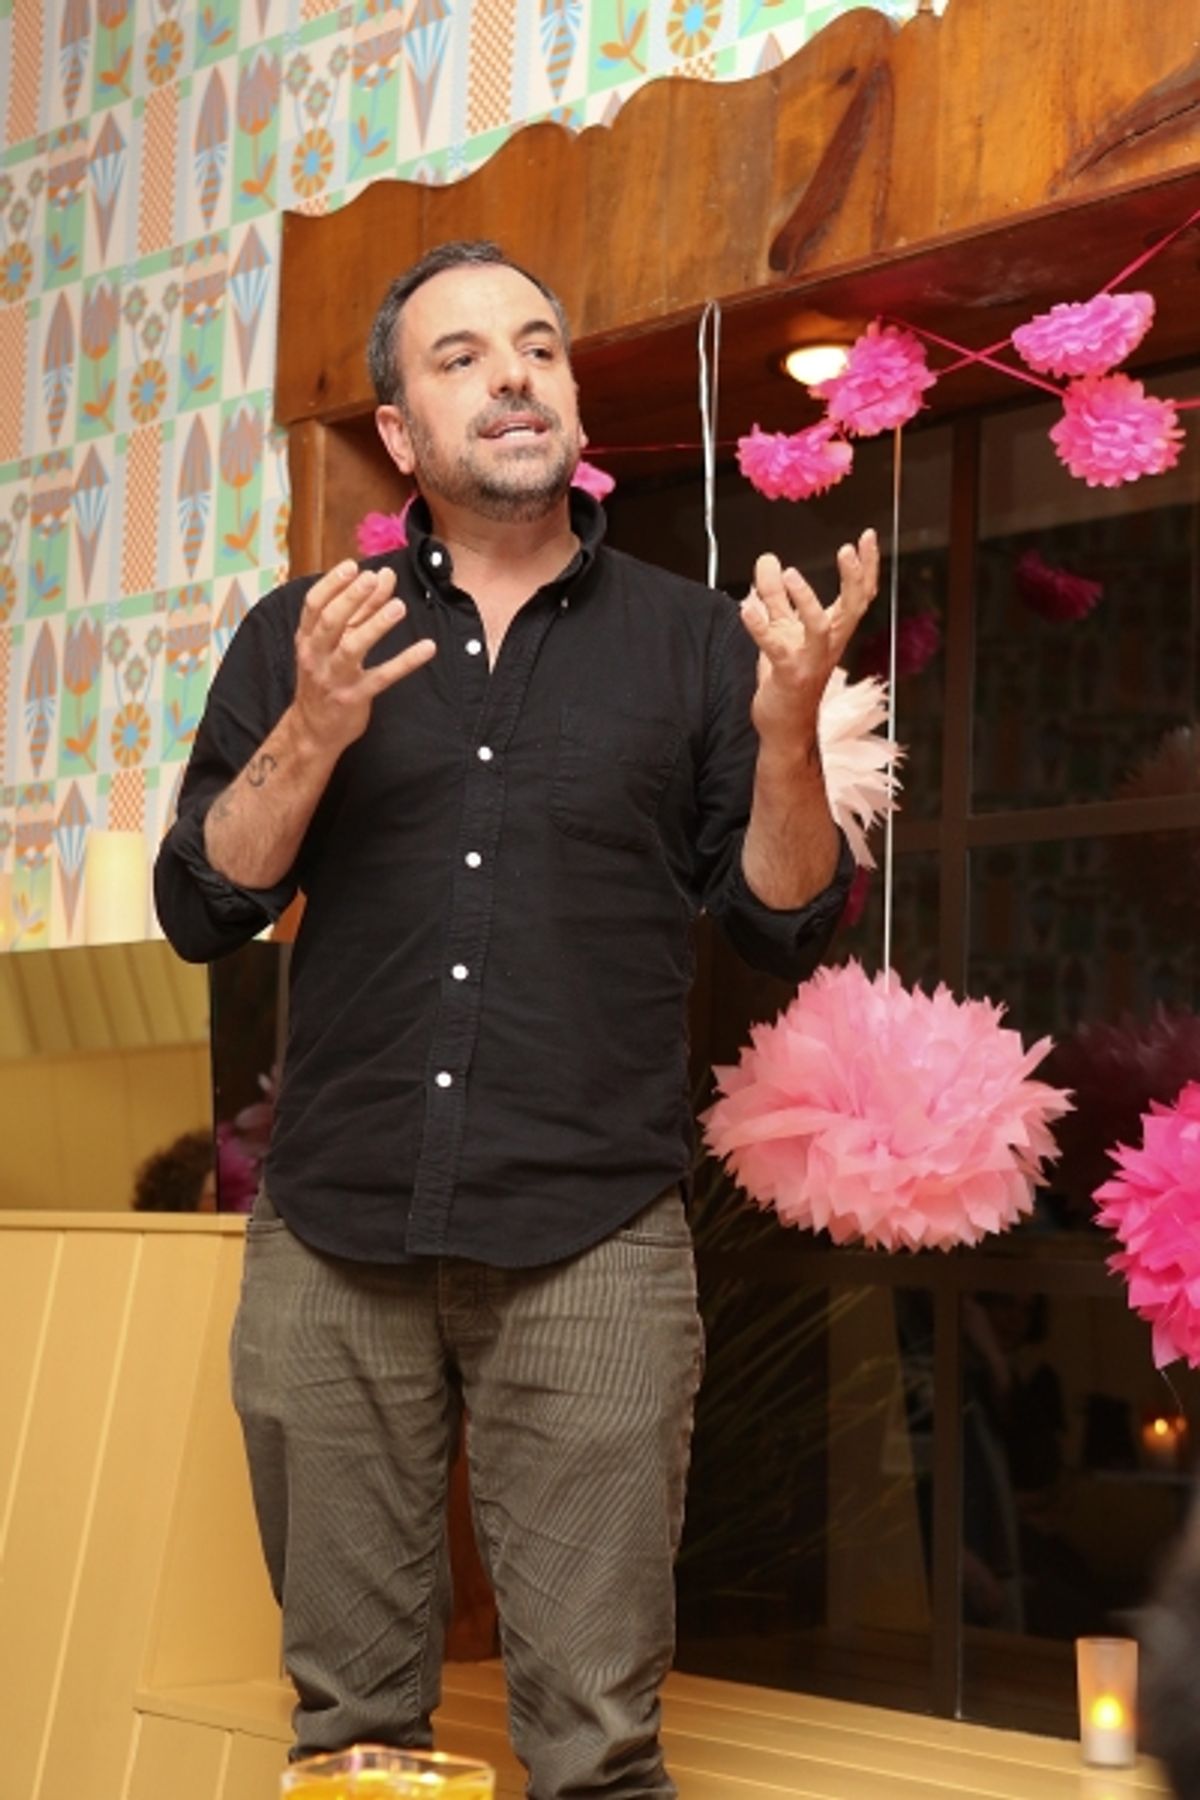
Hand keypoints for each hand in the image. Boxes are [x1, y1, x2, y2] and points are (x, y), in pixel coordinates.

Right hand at [293, 560, 435, 753]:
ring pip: (352, 647)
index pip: (313, 605)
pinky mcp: (355, 697)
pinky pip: (382, 677)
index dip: (332, 584)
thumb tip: (383, 576)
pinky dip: (405, 662)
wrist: (313, 729)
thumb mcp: (336, 643)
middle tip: (373, 578)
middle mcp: (316, 656)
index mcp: (307, 638)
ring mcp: (335, 677)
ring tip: (398, 607)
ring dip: (375, 625)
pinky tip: (427, 648)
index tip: (352, 566)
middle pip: (330, 621)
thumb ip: (360, 610)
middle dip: (351, 597)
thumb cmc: (325, 678)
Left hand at [740, 530, 878, 743]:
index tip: (867, 537)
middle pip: (853, 607)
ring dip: (806, 599)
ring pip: (819, 627)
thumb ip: (774, 595)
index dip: (867, 567)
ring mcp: (810, 660)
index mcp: (833, 631)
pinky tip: (746, 609)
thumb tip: (767, 559)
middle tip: (847, 549)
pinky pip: (775, 649)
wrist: (785, 726)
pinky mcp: (788, 675)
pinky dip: (760, 627)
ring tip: (790, 574)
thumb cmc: (788, 675)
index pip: (860, 595)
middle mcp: (829, 644)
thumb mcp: (781, 628)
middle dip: (853, 577)